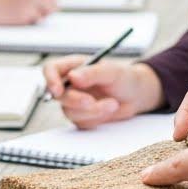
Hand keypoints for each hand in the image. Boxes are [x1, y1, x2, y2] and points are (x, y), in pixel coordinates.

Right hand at [0, 0, 57, 24]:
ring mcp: (30, 5)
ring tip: (18, 10)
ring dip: (35, 16)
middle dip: (47, 10)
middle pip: (53, 6)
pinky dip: (26, 21)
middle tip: (38, 11)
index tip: (47, 1)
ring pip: (42, 16)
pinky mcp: (24, 18)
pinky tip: (13, 15)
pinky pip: (32, 22)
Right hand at [43, 58, 163, 128]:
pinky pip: (81, 122)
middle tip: (92, 102)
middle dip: (76, 101)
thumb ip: (92, 73)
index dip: (50, 80)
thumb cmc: (125, 78)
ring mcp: (75, 101)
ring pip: (69, 112)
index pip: (51, 69)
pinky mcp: (82, 116)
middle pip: (58, 95)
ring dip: (92, 111)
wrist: (137, 96)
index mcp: (74, 66)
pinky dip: (96, 118)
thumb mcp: (112, 72)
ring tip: (113, 104)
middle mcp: (71, 84)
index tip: (58, 90)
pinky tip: (109, 110)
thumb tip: (72, 76)